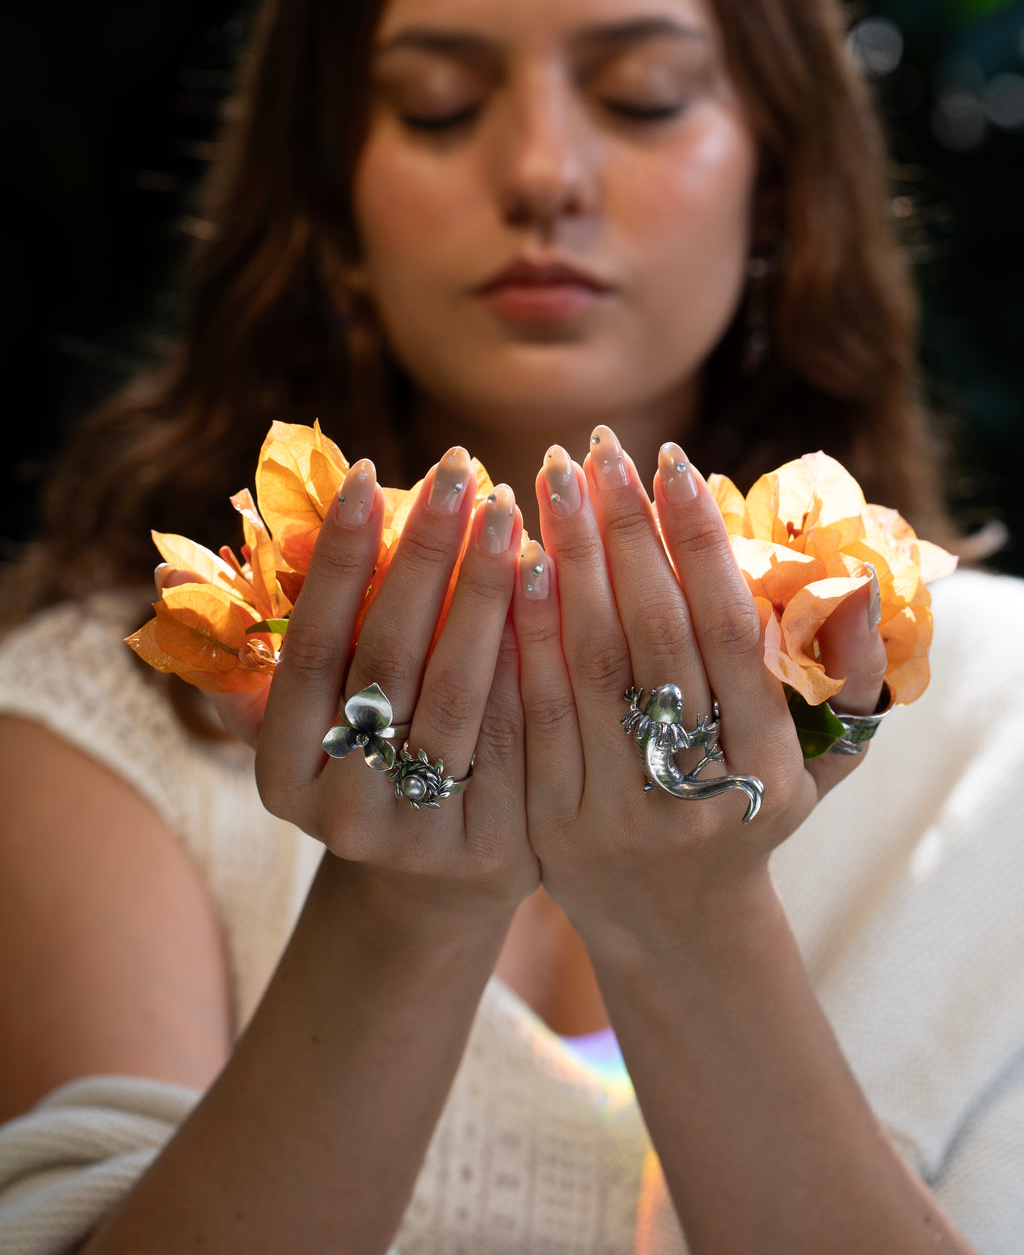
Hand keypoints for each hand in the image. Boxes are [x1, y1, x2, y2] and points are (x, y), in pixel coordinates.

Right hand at [232, 450, 537, 921]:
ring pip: (457, 693)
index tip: (367, 471)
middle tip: (459, 469)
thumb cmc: (363, 756)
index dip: (338, 559)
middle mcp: (341, 814)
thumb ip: (252, 645)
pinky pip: (519, 729)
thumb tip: (167, 571)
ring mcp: (420, 836)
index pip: (309, 647)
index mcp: (281, 773)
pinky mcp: (497, 845)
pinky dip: (533, 649)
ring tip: (507, 510)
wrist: (437, 877)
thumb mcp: (302, 716)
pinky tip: (552, 578)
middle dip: (425, 555)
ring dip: (485, 591)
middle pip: (388, 661)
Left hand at [514, 427, 886, 937]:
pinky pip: (529, 708)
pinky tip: (515, 560)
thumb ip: (839, 674)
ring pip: (589, 665)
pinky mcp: (551, 822)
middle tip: (599, 447)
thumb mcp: (814, 761)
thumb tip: (854, 580)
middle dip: (625, 531)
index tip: (676, 462)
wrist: (673, 923)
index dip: (700, 544)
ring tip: (552, 478)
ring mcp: (619, 812)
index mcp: (771, 769)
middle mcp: (698, 794)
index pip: (730, 634)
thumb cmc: (749, 811)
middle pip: (654, 639)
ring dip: (568, 559)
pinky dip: (524, 629)